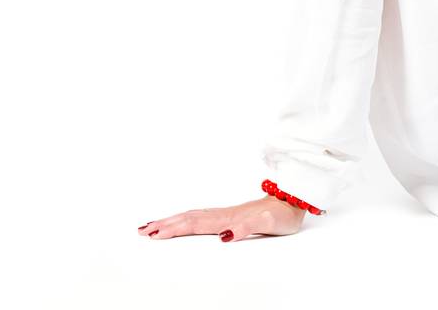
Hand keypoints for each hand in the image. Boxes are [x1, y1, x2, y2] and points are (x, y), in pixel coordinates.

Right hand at [138, 195, 305, 242]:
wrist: (294, 201)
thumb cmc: (283, 214)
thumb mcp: (269, 223)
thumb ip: (248, 228)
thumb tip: (225, 236)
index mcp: (228, 218)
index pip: (195, 224)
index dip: (174, 229)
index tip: (154, 234)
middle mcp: (224, 215)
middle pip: (188, 219)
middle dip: (165, 224)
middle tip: (142, 231)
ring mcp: (226, 214)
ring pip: (193, 217)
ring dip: (171, 221)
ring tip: (152, 226)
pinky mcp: (229, 216)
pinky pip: (201, 218)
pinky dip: (186, 220)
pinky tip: (182, 222)